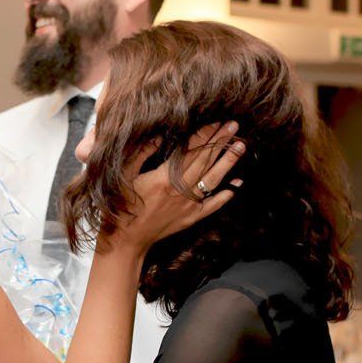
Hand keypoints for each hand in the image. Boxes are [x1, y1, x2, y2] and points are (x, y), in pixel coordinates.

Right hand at [111, 121, 244, 252]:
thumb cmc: (120, 208)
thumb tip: (158, 134)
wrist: (125, 241)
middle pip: (205, 161)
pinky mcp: (190, 219)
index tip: (217, 121)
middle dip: (220, 142)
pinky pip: (212, 206)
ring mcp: (188, 206)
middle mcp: (180, 191)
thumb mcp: (123, 176)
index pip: (190, 151)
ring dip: (228, 162)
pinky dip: (225, 195)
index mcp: (164, 179)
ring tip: (241, 147)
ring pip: (212, 180)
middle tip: (234, 126)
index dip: (205, 134)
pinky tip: (236, 184)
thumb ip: (141, 154)